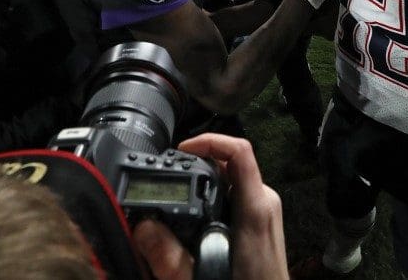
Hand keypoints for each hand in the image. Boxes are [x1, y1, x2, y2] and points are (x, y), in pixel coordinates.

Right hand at [133, 134, 287, 279]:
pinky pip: (233, 195)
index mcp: (255, 210)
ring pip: (230, 180)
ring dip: (202, 183)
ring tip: (175, 196)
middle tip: (168, 176)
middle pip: (230, 163)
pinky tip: (192, 217)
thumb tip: (144, 229)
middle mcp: (263, 203)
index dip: (210, 141)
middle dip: (197, 165)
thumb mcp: (204, 277)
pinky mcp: (258, 221)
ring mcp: (263, 211)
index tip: (183, 149)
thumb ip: (171, 258)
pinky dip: (210, 197)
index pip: (240, 152)